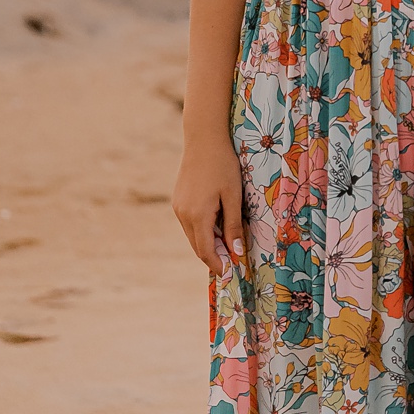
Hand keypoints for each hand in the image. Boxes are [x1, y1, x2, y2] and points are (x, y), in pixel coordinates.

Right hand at [173, 133, 245, 273]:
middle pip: (198, 245)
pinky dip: (203, 229)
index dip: (217, 264)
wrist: (204, 140)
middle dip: (213, 256)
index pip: (205, 250)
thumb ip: (233, 224)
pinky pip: (190, 222)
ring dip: (208, 242)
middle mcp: (183, 215)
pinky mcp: (178, 200)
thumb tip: (235, 251)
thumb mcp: (233, 195)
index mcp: (197, 216)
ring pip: (193, 234)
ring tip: (227, 244)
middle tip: (232, 262)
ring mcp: (178, 207)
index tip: (229, 273)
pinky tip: (217, 225)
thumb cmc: (224, 166)